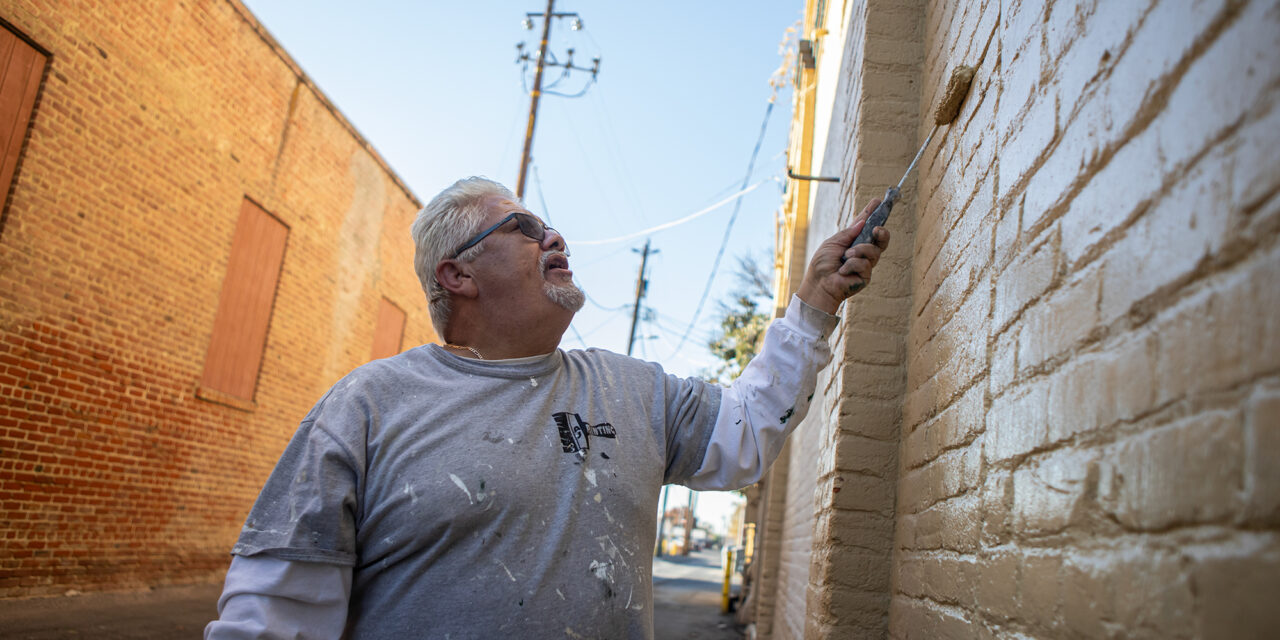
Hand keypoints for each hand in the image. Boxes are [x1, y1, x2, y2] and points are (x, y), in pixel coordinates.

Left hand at [795, 198, 890, 314]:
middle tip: (876, 229)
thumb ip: (848, 233)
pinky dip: (852, 265)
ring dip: (859, 251)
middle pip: (881, 240)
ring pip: (873, 251)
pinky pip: (865, 264)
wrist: (818, 283)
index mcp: (854, 242)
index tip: (878, 201)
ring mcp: (866, 264)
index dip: (873, 213)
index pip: (867, 226)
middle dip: (882, 232)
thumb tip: (863, 222)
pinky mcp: (866, 276)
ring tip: (846, 256)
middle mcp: (863, 252)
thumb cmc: (822, 264)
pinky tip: (843, 271)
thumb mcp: (833, 242)